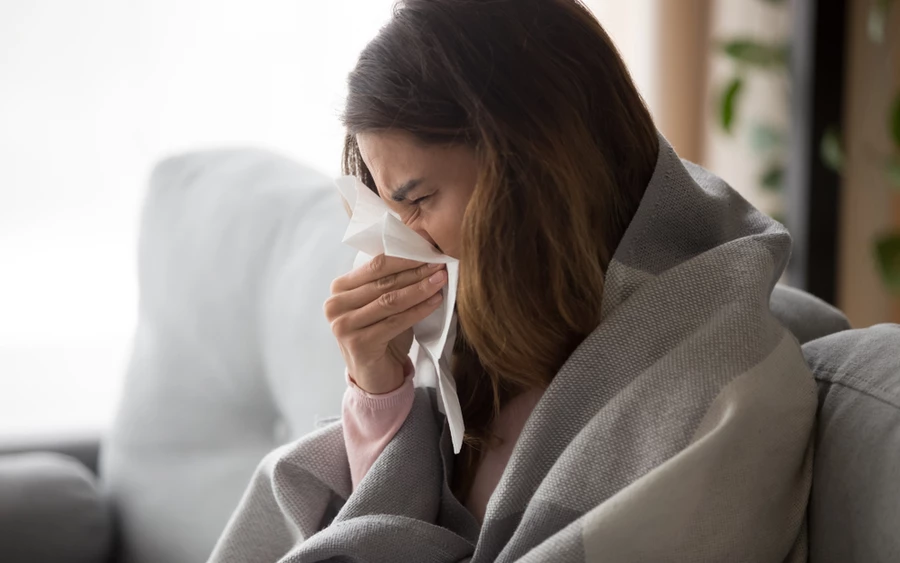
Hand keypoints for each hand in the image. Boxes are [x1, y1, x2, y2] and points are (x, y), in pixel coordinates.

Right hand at [324, 254, 446, 393]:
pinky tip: (435, 302)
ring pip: (389, 300)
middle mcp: (335, 305)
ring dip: (419, 289)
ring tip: (440, 280)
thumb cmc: (381, 335)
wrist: (375, 376)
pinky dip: (418, 310)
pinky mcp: (358, 344)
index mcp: (339, 289)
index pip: (374, 265)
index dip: (404, 257)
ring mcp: (344, 326)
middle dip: (415, 271)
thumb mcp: (380, 304)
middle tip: (439, 264)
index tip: (429, 251)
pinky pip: (395, 322)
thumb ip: (389, 281)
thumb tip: (422, 254)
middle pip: (383, 282)